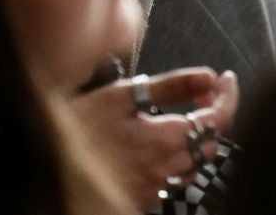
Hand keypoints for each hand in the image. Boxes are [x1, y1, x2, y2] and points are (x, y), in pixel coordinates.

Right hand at [69, 68, 238, 212]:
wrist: (45, 166)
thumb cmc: (78, 128)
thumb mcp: (123, 96)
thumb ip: (172, 85)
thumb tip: (208, 77)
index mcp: (164, 141)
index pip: (219, 119)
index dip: (230, 96)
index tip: (227, 80)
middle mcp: (164, 169)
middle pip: (212, 144)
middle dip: (215, 117)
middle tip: (204, 95)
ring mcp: (154, 189)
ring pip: (195, 164)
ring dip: (198, 139)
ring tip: (186, 115)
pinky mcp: (142, 199)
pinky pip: (174, 179)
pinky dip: (179, 158)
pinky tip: (163, 143)